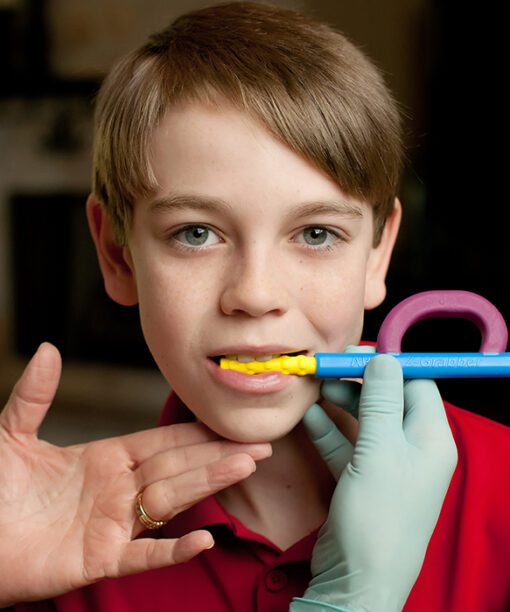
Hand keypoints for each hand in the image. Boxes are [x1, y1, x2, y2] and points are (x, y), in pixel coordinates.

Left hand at [0, 343, 270, 605]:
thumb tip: (47, 348)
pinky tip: (204, 539)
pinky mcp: (100, 560)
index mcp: (105, 459)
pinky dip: (173, 550)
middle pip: (177, 467)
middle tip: (257, 444)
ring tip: (244, 468)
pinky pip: (145, 556)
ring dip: (208, 485)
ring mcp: (113, 525)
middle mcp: (117, 490)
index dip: (196, 433)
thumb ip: (35, 395)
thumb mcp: (11, 435)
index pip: (162, 442)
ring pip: (170, 502)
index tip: (228, 423)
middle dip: (217, 455)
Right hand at [292, 354, 457, 611]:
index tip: (357, 352)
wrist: (357, 581)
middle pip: (388, 401)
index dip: (390, 367)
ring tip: (312, 387)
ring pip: (364, 422)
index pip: (418, 386)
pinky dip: (328, 430)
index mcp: (430, 439)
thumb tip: (384, 357)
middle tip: (327, 365)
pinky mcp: (360, 481)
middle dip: (358, 382)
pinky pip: (346, 446)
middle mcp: (411, 450)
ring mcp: (384, 467)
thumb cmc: (378, 514)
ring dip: (339, 404)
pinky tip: (307, 417)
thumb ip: (381, 400)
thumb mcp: (380, 449)